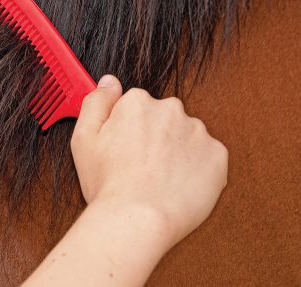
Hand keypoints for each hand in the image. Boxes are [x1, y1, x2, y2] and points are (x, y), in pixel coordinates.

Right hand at [71, 75, 227, 246]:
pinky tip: (178, 186)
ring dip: (177, 153)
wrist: (138, 220)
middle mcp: (170, 110)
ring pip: (186, 138)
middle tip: (141, 168)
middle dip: (155, 139)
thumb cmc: (109, 184)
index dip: (129, 131)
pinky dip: (197, 170)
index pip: (137, 108)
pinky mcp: (217, 155)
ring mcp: (197, 132)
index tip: (125, 151)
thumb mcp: (83, 139)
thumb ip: (95, 102)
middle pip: (163, 120)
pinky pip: (208, 158)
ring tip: (159, 181)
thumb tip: (110, 82)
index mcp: (138, 102)